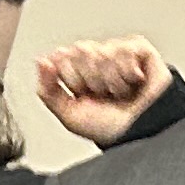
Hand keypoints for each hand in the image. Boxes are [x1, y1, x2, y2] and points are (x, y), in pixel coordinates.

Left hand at [35, 35, 173, 145]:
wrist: (143, 135)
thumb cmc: (112, 129)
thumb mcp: (70, 115)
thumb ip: (48, 90)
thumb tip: (41, 61)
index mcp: (78, 71)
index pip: (62, 56)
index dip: (72, 79)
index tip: (84, 95)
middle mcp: (97, 59)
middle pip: (80, 50)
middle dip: (92, 79)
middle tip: (104, 95)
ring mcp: (118, 53)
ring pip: (103, 51)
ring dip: (112, 81)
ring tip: (121, 93)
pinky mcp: (141, 51)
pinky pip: (125, 49)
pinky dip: (129, 73)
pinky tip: (134, 83)